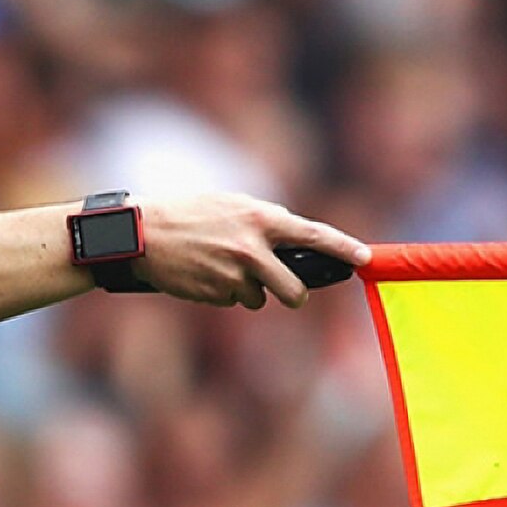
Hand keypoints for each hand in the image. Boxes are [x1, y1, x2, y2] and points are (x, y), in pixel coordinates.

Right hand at [131, 193, 371, 308]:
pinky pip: (231, 301)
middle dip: (291, 296)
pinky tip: (202, 273)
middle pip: (293, 292)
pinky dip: (221, 292)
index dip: (343, 248)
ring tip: (217, 265)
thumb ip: (264, 221)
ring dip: (246, 289)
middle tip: (285, 292)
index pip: (313, 235)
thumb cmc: (187, 213)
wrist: (140, 233)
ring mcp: (233, 275)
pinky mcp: (214, 294)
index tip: (365, 258)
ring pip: (258, 299)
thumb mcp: (230, 205)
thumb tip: (295, 240)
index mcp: (260, 219)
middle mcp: (252, 249)